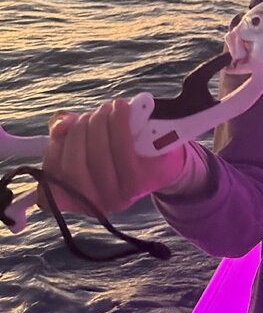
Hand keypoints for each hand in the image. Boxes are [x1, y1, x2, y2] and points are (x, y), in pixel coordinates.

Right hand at [39, 100, 185, 215]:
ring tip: (107, 108)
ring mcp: (118, 196)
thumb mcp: (89, 141)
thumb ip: (66, 132)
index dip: (51, 157)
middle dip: (79, 131)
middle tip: (92, 113)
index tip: (61, 132)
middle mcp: (95, 204)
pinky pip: (121, 147)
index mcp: (77, 200)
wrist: (165, 159)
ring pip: (96, 156)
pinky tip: (121, 108)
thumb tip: (61, 123)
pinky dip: (118, 122)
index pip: (46, 193)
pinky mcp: (139, 181)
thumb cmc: (120, 148)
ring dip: (99, 123)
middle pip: (73, 166)